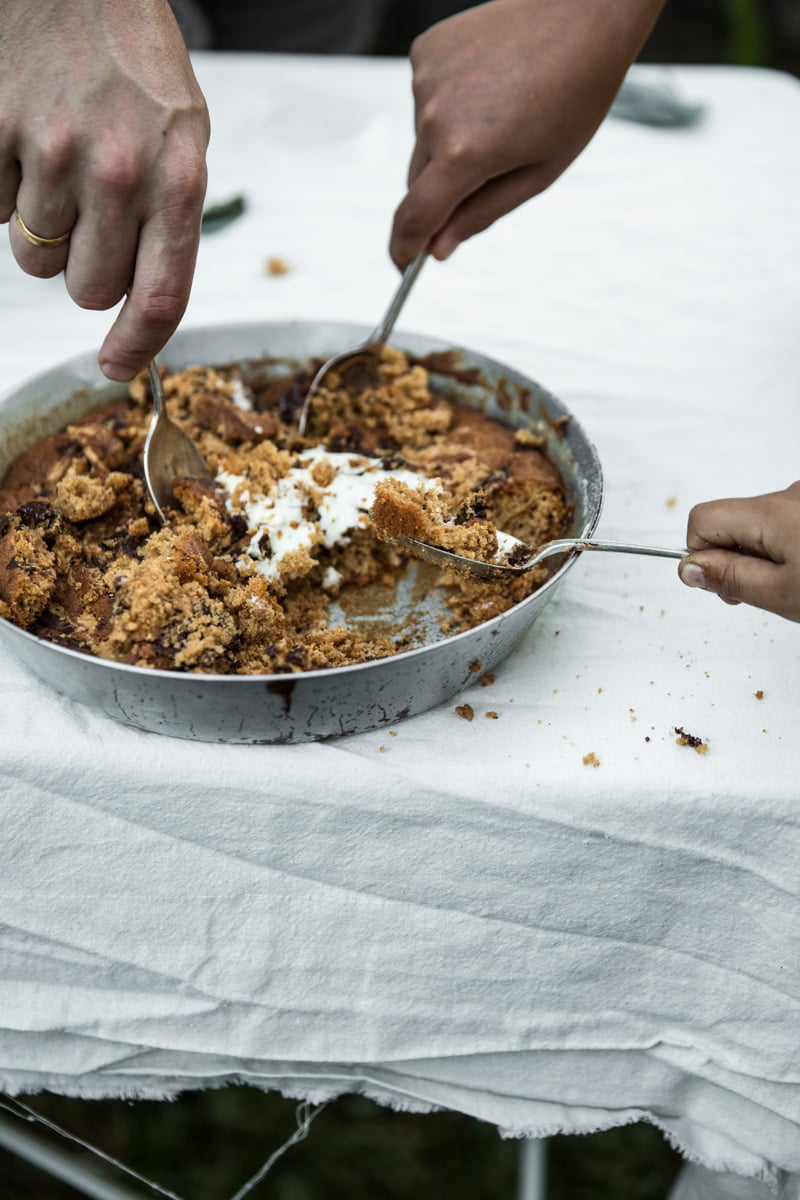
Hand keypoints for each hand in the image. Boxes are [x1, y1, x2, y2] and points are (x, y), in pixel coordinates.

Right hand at [0, 0, 209, 379]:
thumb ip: (168, 221)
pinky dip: (7, 190)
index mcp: (177, 182)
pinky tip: (29, 142)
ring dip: (44, 231)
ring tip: (60, 167)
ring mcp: (55, 152)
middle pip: (86, 290)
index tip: (115, 369)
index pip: (158, 298)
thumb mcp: (183, 142)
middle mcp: (120, 173)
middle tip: (90, 218)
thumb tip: (141, 305)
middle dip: (84, 270)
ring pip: (35, 258)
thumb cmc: (137, 68)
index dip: (135, 348)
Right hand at [390, 0, 664, 266]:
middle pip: (419, 180)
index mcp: (466, 154)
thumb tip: (438, 249)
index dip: (404, 248)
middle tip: (493, 167)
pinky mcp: (425, 51)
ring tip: (503, 110)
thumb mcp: (539, 171)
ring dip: (451, 141)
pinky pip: (426, 97)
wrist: (584, 11)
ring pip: (424, 138)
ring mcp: (425, 80)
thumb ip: (482, 213)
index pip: (414, 218)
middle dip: (443, 190)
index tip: (404, 265)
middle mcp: (434, 117)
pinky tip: (489, 82)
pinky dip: (449, 102)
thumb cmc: (576, 93)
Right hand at [679, 482, 799, 621]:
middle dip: (735, 560)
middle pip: (729, 524)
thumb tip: (689, 568)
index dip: (701, 555)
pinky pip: (782, 527)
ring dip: (762, 558)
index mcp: (771, 512)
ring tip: (793, 584)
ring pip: (757, 528)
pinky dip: (784, 550)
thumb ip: (731, 578)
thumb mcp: (783, 592)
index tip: (723, 582)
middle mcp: (788, 497)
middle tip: (764, 591)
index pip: (701, 520)